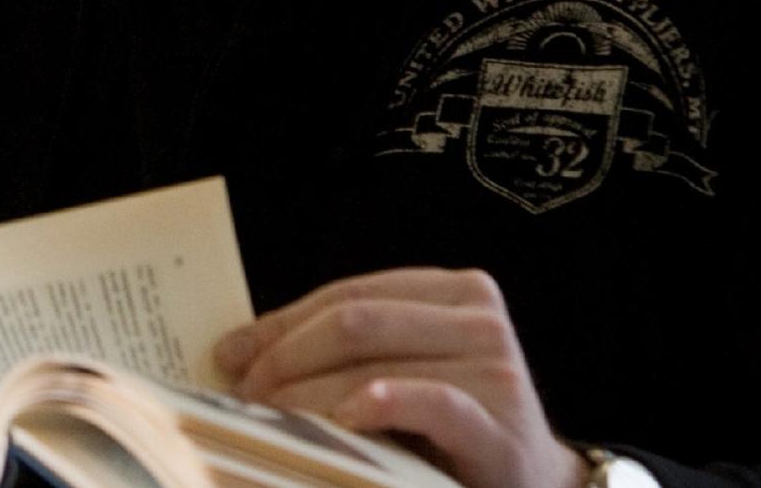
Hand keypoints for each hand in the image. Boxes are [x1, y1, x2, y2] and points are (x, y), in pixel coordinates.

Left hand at [212, 268, 584, 487]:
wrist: (530, 485)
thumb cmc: (452, 429)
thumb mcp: (404, 374)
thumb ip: (347, 351)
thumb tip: (237, 351)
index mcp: (454, 292)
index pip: (348, 294)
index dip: (281, 323)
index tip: (230, 354)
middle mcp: (480, 319)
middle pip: (355, 322)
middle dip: (285, 357)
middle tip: (245, 396)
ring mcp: (496, 370)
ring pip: (375, 364)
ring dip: (308, 394)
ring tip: (270, 419)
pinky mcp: (500, 426)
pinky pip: (432, 402)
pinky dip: (382, 402)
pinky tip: (345, 416)